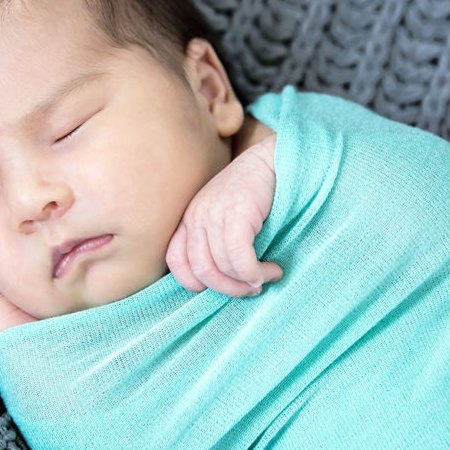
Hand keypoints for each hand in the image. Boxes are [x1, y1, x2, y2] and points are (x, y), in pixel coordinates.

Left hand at [165, 133, 281, 296]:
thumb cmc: (253, 194)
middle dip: (228, 289)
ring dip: (249, 282)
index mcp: (189, 219)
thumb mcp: (225, 217)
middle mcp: (196, 216)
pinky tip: (272, 271)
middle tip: (251, 289)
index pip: (176, 261)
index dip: (196, 282)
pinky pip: (239, 258)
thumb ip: (217, 242)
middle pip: (201, 270)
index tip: (223, 285)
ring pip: (223, 267)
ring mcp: (214, 214)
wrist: (273, 160)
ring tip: (267, 277)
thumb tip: (227, 282)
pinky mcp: (237, 214)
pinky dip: (255, 272)